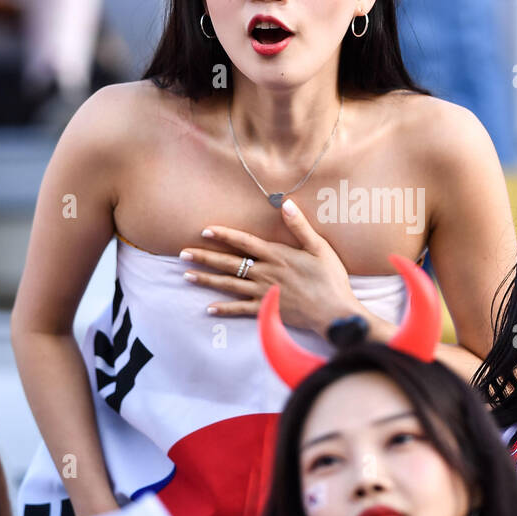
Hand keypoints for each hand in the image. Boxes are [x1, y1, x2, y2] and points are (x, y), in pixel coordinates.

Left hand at [180, 198, 358, 333]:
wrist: (333, 312)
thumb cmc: (330, 278)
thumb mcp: (319, 247)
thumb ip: (300, 226)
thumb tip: (285, 203)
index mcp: (277, 256)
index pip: (244, 242)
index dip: (224, 235)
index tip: (205, 230)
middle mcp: (265, 273)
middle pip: (229, 263)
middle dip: (205, 257)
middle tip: (183, 254)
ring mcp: (263, 293)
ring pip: (228, 285)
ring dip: (206, 280)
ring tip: (186, 275)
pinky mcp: (265, 310)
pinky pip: (239, 309)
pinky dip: (224, 309)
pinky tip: (208, 308)